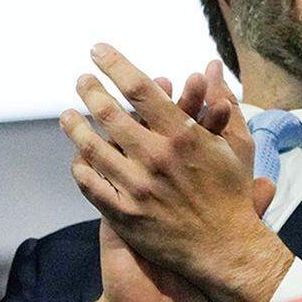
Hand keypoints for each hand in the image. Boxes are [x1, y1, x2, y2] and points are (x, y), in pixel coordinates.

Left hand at [62, 44, 292, 301]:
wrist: (226, 250)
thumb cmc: (232, 194)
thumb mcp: (235, 145)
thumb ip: (222, 104)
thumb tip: (212, 67)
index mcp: (181, 135)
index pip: (139, 88)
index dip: (114, 64)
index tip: (98, 51)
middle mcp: (155, 157)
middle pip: (109, 113)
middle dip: (90, 90)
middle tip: (81, 79)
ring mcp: (137, 187)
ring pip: (92, 148)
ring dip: (75, 128)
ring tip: (67, 115)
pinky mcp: (125, 215)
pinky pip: (91, 185)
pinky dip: (81, 168)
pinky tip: (77, 157)